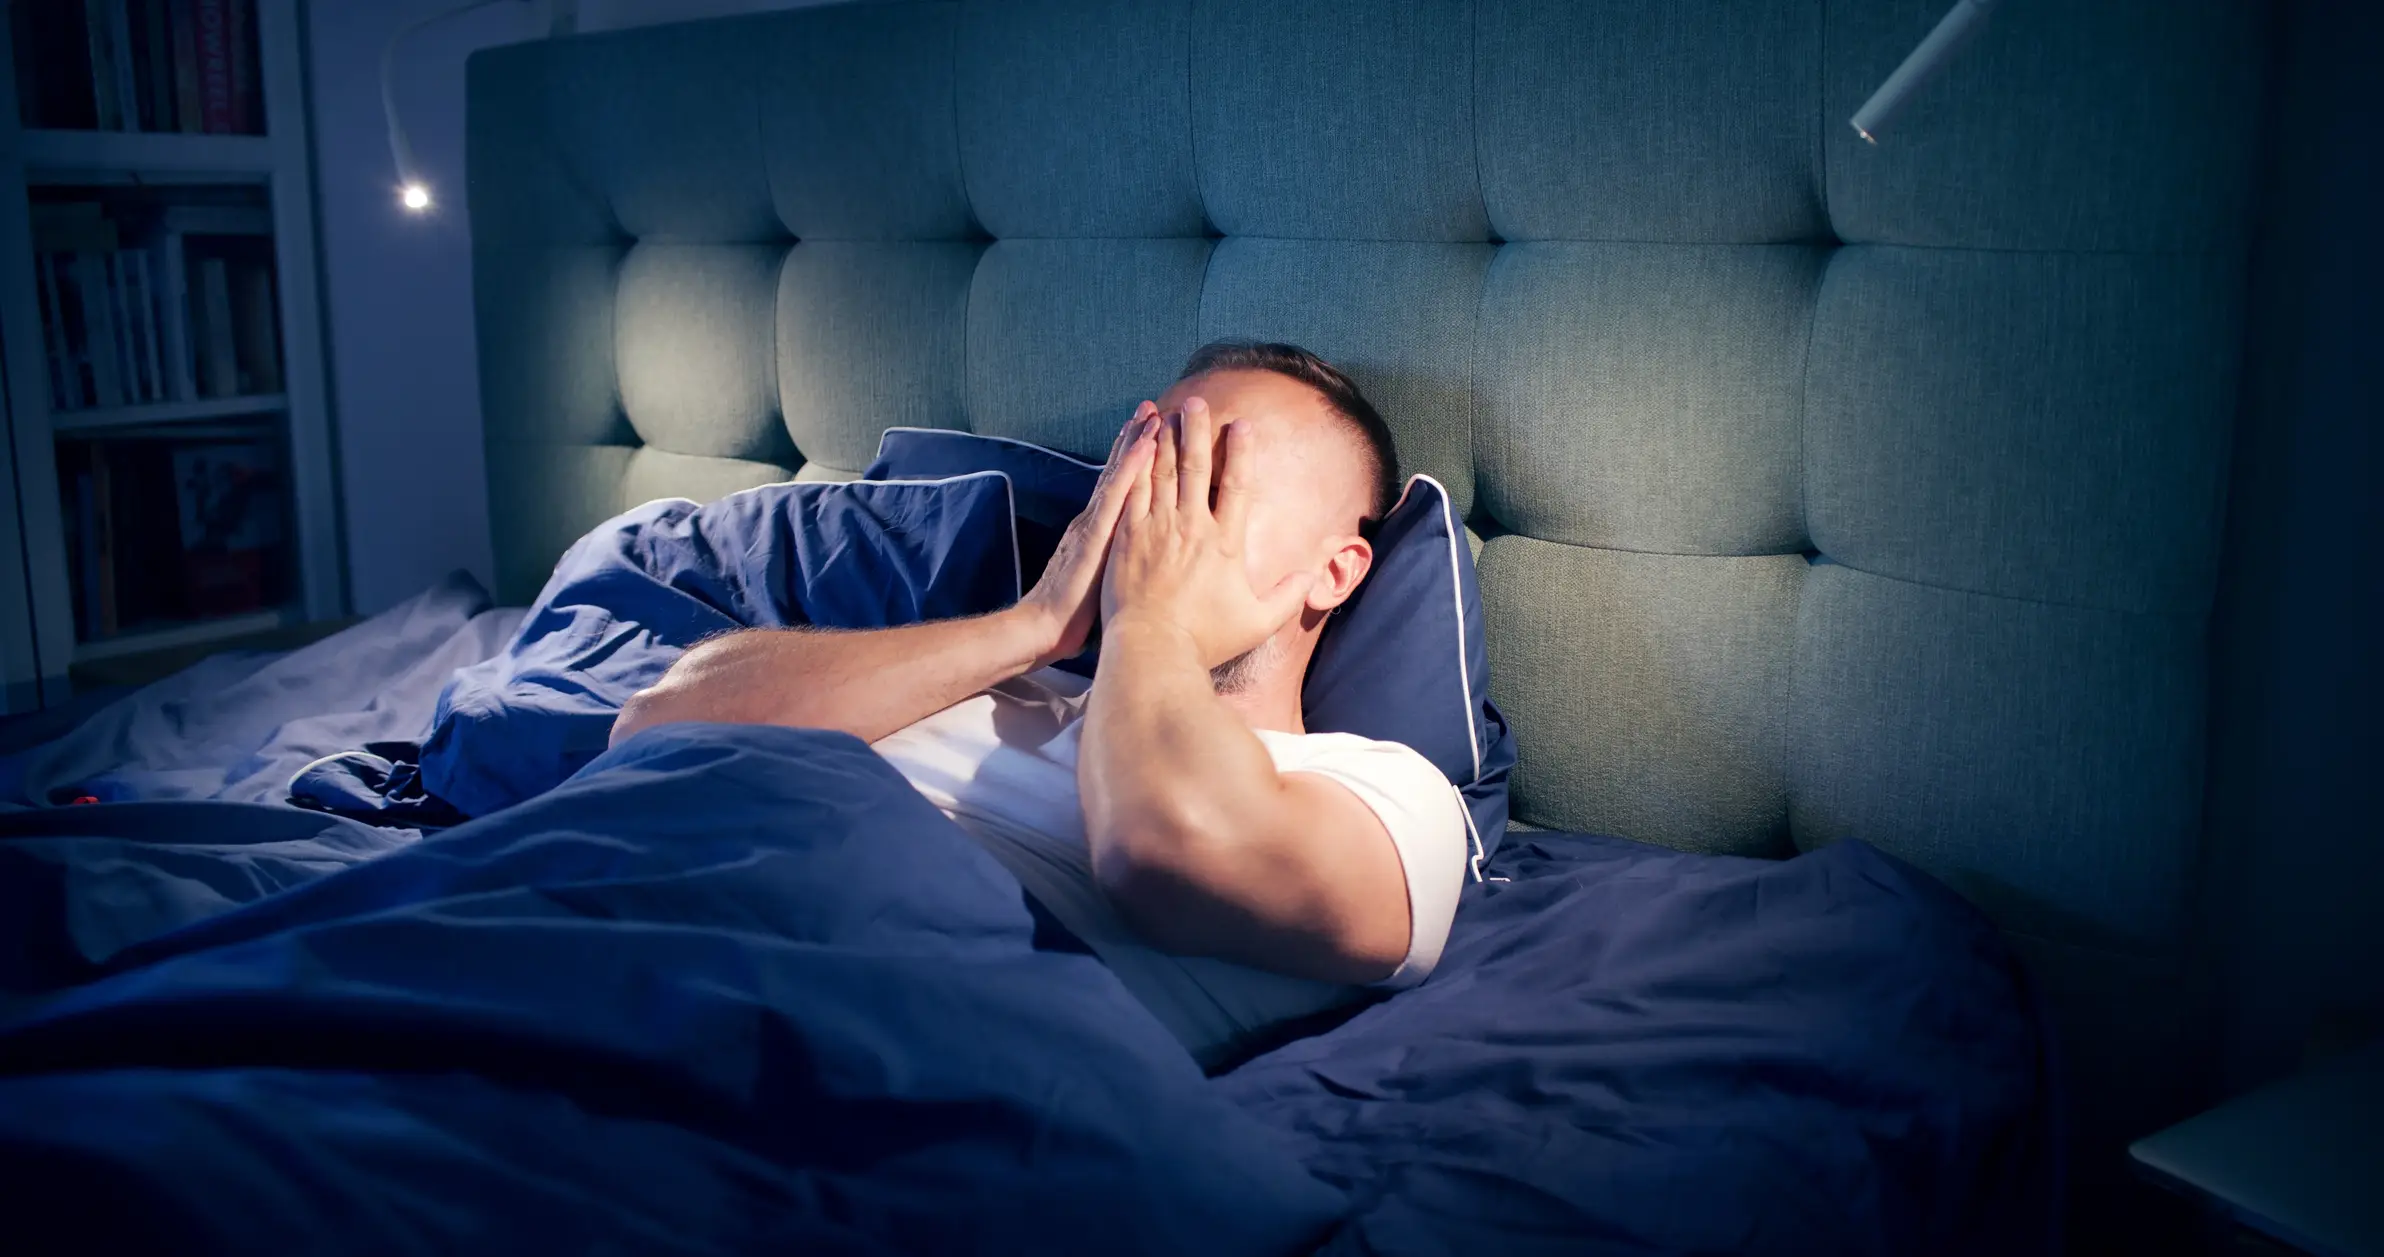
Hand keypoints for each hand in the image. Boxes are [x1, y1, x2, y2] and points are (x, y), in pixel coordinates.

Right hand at [1017, 405, 1160, 663]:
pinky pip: (1119, 494)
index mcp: (1098, 532)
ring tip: (1150, 412)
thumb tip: (1135, 566)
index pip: (1121, 488)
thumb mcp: (1100, 587)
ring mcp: (1094, 524)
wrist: (1040, 629)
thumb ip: (1112, 568)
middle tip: (1153, 408)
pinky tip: (1145, 445)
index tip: (1150, 432)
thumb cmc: (1071, 619)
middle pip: (1119, 472)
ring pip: (1119, 474)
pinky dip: (1132, 467)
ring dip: (1134, 442)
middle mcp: (1096, 520)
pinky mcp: (1094, 535)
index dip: (1133, 459)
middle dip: (1134, 439)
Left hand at [1100, 396, 1315, 667]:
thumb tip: (1312, 575)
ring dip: (1167, 439)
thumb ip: (1287, 596)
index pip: (1238, 486)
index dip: (1242, 452)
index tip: (1243, 424)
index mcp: (1226, 544)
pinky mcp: (1128, 537)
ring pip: (1163, 472)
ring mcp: (1158, 529)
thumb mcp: (1257, 622)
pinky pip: (1134, 490)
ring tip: (1169, 412)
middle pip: (1197, 468)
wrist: (1153, 650)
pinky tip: (1138, 444)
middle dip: (1198, 431)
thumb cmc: (1205, 641)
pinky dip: (1137, 463)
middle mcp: (1193, 528)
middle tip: (1198, 401)